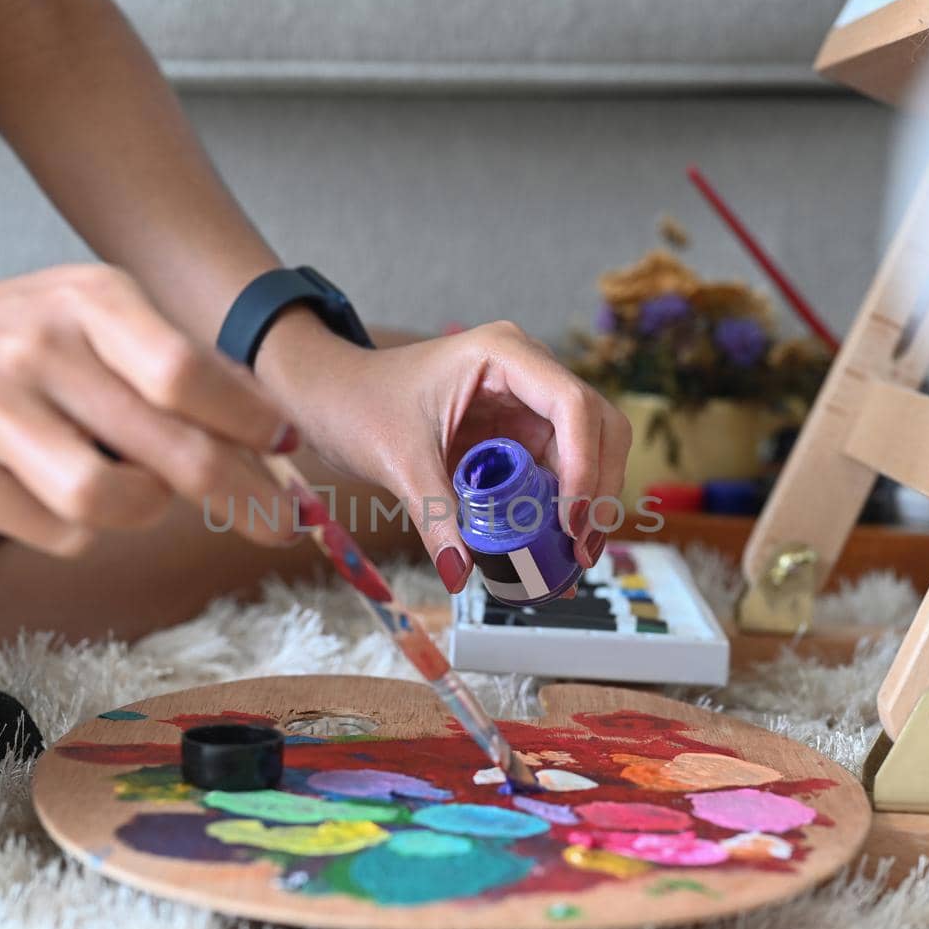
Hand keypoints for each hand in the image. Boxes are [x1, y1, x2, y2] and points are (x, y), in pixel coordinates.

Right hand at [0, 265, 299, 554]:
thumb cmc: (12, 338)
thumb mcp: (93, 317)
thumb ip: (180, 366)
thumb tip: (279, 435)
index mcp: (88, 299)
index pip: (188, 371)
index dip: (249, 422)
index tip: (289, 450)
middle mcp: (37, 346)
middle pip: (166, 449)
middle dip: (239, 497)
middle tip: (276, 526)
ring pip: (109, 502)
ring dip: (146, 511)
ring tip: (142, 494)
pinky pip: (56, 532)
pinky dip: (83, 530)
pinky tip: (66, 497)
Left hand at [261, 319, 631, 592]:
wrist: (330, 396)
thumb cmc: (357, 403)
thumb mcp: (396, 460)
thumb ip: (434, 516)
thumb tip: (460, 574)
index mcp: (503, 354)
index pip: (571, 404)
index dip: (584, 466)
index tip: (570, 523)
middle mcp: (527, 371)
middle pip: (597, 426)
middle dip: (598, 489)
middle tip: (580, 551)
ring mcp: (527, 402)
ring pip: (588, 450)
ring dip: (588, 503)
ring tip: (571, 561)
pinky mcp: (519, 432)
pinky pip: (558, 470)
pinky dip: (563, 508)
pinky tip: (554, 549)